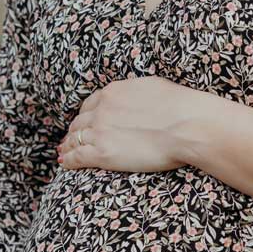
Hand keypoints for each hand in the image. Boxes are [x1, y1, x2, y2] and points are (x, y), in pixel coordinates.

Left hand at [57, 75, 199, 173]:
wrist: (187, 126)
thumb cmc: (180, 106)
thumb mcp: (153, 87)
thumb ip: (136, 93)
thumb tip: (137, 97)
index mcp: (113, 92)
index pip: (90, 105)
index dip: (86, 116)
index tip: (85, 122)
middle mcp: (102, 109)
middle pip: (80, 122)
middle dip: (75, 131)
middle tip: (71, 139)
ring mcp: (100, 132)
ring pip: (75, 138)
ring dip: (68, 145)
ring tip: (65, 152)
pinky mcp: (102, 154)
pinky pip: (76, 157)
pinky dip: (68, 160)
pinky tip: (65, 164)